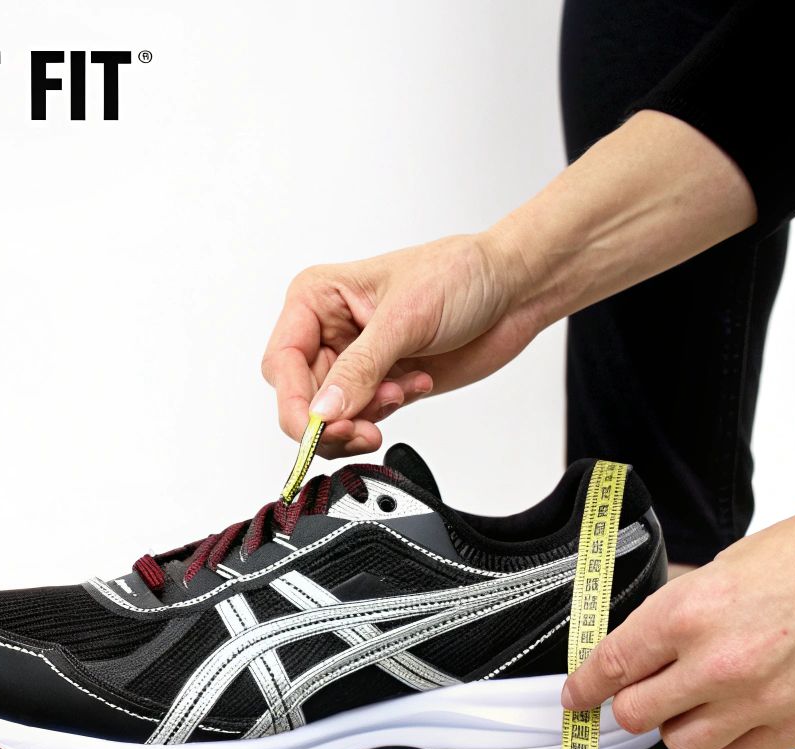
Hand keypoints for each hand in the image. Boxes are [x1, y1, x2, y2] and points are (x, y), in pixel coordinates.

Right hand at [260, 234, 542, 456]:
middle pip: (301, 399)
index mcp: (317, 298)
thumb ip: (360, 369)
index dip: (295, 403)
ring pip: (330, 417)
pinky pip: (364, 419)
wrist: (512, 288)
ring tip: (400, 393)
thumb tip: (323, 412)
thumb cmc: (458, 275)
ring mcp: (355, 361)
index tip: (319, 428)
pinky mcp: (382, 384)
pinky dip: (385, 415)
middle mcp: (328, 330)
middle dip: (330, 420)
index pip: (282, 363)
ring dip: (363, 418)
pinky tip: (417, 383)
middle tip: (363, 429)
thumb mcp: (404, 319)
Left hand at [563, 488, 794, 748]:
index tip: (578, 693)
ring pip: (682, 743)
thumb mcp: (749, 554)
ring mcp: (761, 701)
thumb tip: (666, 617)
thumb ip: (700, 594)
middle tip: (638, 690)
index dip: (586, 683)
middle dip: (630, 701)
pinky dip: (730, 740)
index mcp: (697, 607)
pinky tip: (741, 713)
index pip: (612, 661)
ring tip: (696, 699)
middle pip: (636, 712)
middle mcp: (720, 661)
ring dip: (679, 725)